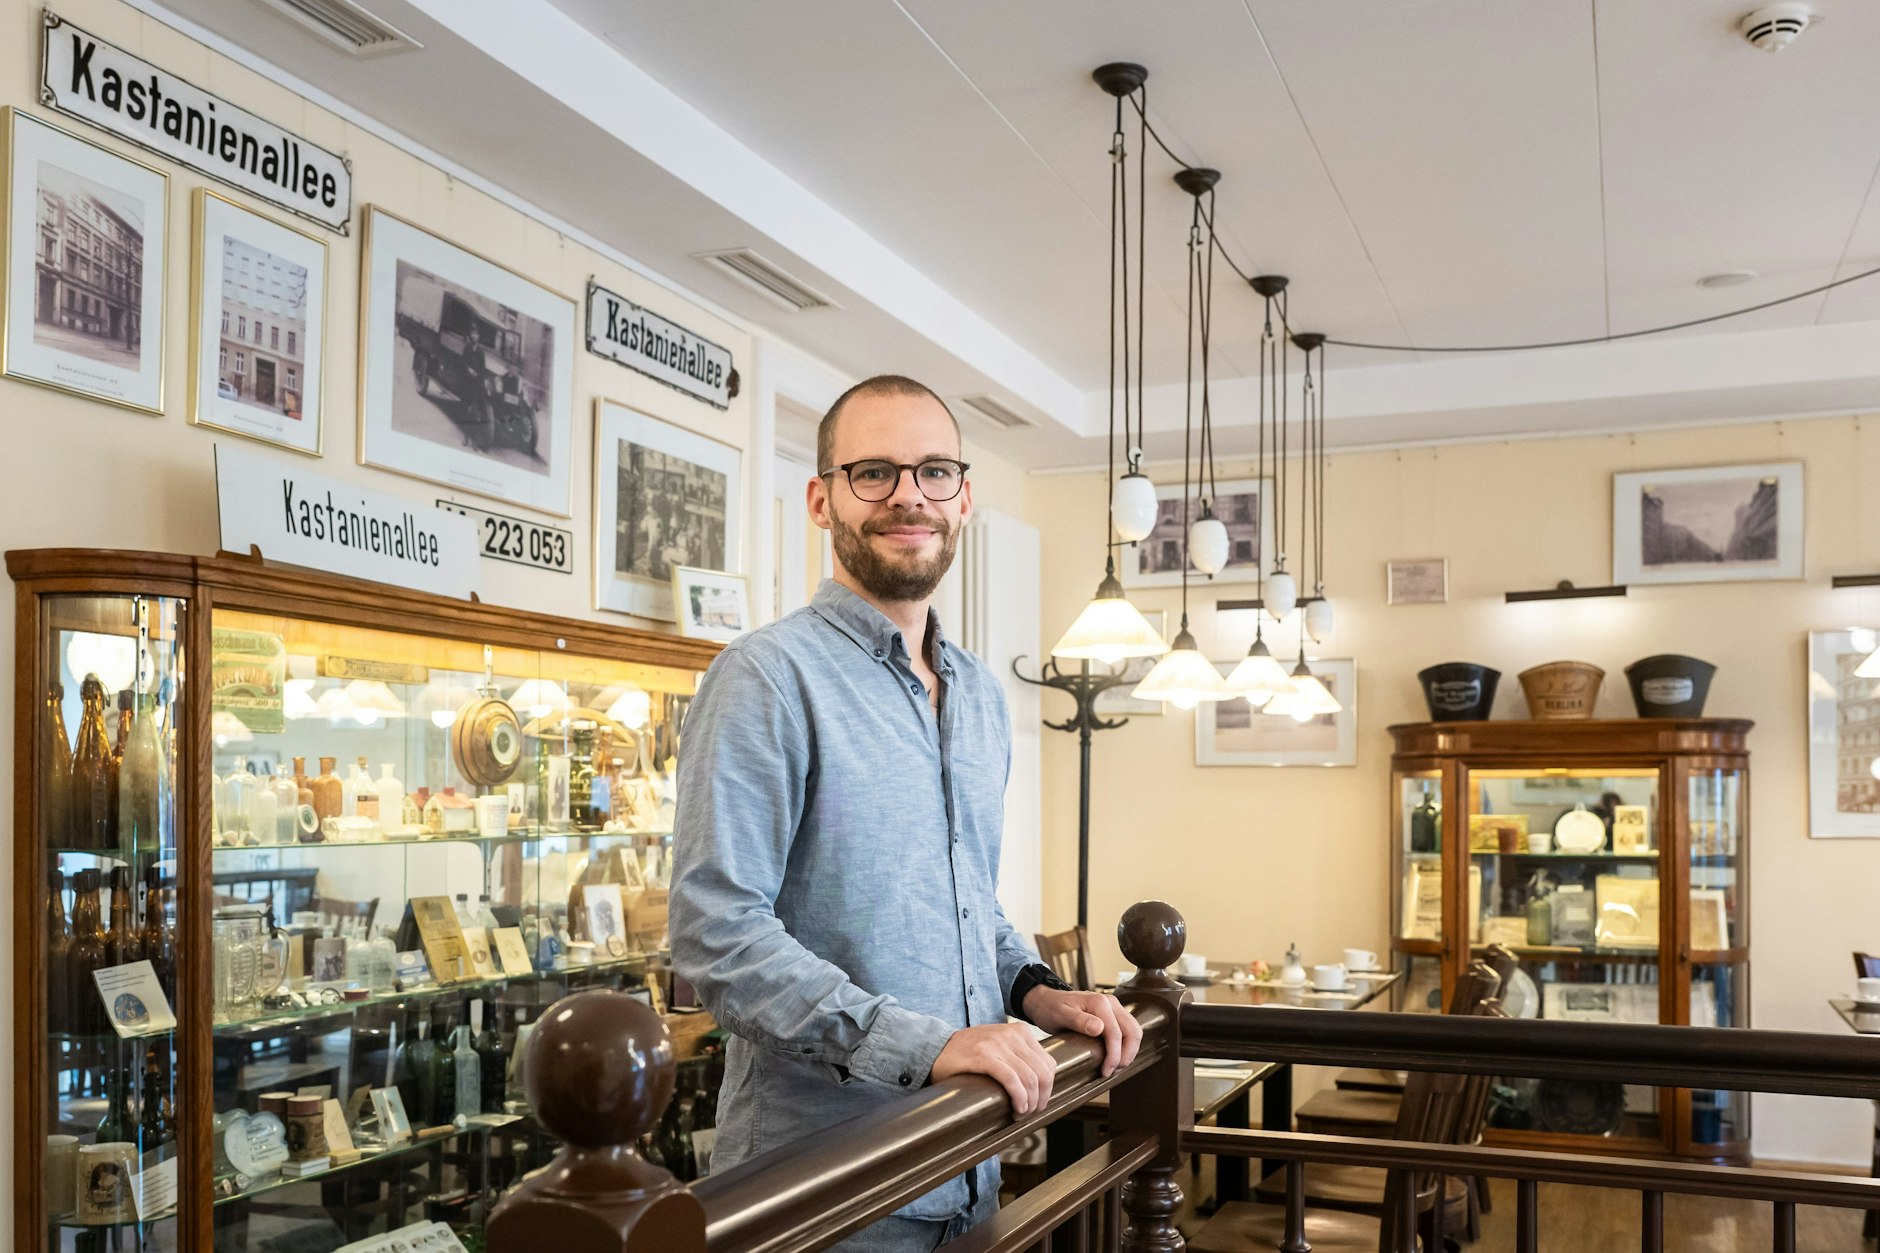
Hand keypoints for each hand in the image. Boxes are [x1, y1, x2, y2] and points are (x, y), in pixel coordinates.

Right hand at [930, 1022, 1056, 1114]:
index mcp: (1020, 1031)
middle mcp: (1011, 1034)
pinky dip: (1019, 1098)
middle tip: (1029, 1113)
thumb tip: (1042, 1086)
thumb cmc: (969, 1054)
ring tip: (1020, 1114)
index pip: (1048, 1065)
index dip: (1047, 1089)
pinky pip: (1011, 1080)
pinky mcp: (983, 1056)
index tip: (1036, 1104)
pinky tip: (1015, 1109)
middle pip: (1042, 1074)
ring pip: (1030, 1079)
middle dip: (1040, 1100)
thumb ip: (1020, 1057)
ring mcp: (997, 1044)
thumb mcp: (1000, 1047)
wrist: (935, 1049)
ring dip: (1029, 1104)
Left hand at [1021, 988, 1142, 1077]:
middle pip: (1132, 1031)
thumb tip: (1099, 1029)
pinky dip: (1127, 1045)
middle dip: (1126, 1055)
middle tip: (1113, 1071)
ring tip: (1116, 1067)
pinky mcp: (1114, 1014)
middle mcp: (1111, 1002)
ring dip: (1130, 1051)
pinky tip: (1117, 1057)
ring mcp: (1114, 1008)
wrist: (1046, 1001)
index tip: (1106, 1071)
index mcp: (1099, 1002)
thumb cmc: (1051, 1008)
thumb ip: (1079, 1021)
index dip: (1114, 1055)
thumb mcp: (1060, 1015)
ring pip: (1134, 1031)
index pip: (1116, 1032)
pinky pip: (1128, 1030)